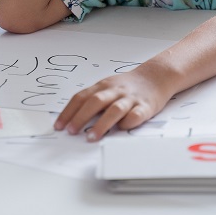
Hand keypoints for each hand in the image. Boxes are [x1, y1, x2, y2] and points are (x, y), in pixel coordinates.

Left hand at [53, 63, 172, 141]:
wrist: (155, 77)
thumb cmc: (127, 86)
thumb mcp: (107, 87)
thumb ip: (92, 100)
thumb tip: (72, 119)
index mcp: (103, 86)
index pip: (81, 97)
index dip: (69, 112)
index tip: (59, 126)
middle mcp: (115, 91)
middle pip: (95, 102)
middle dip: (81, 117)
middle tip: (70, 132)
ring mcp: (130, 99)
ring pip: (114, 110)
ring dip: (101, 124)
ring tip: (91, 137)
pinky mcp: (145, 107)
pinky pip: (136, 115)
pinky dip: (128, 122)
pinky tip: (121, 129)